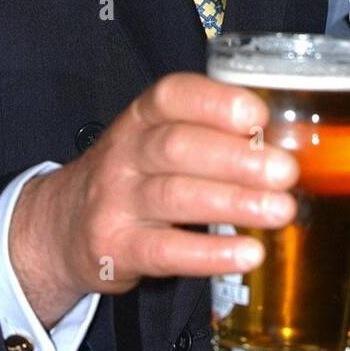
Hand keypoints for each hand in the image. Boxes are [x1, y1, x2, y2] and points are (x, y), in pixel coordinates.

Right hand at [8, 71, 298, 328]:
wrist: (62, 224)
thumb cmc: (133, 176)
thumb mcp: (156, 142)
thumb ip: (208, 136)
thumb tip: (287, 144)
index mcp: (140, 118)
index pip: (171, 95)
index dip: (215, 102)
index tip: (258, 114)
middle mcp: (124, 153)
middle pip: (177, 146)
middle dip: (236, 157)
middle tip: (286, 171)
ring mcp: (116, 201)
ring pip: (174, 196)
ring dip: (233, 202)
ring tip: (281, 210)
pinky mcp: (115, 248)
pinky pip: (165, 251)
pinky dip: (210, 254)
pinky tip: (249, 254)